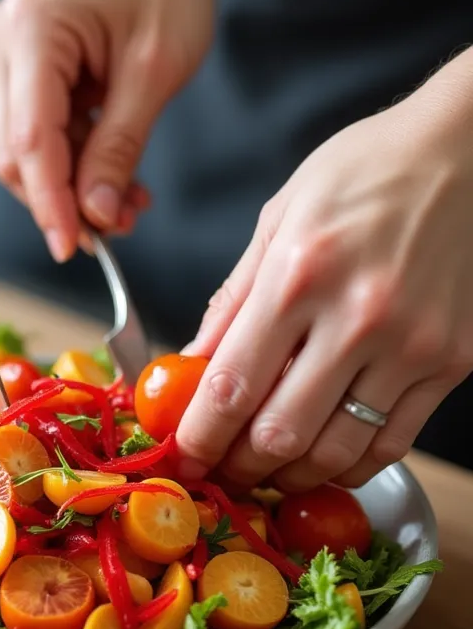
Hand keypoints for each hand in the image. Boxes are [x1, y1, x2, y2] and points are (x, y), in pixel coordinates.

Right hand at [0, 0, 220, 261]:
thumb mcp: (155, 71)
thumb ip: (120, 146)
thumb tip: (96, 214)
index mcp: (31, 30)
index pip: (28, 139)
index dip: (50, 201)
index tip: (74, 248)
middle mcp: (4, 40)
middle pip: (17, 151)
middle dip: (66, 198)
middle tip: (121, 228)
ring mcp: (9, 52)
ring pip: (27, 148)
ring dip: (74, 185)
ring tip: (130, 203)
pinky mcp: (25, 64)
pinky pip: (41, 130)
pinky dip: (77, 160)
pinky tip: (117, 176)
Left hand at [176, 59, 472, 488]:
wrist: (466, 151)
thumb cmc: (369, 172)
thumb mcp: (281, 217)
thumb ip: (234, 299)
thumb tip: (193, 363)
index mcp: (300, 272)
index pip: (231, 385)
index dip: (199, 438)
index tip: (184, 456)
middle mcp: (358, 316)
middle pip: (280, 434)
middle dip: (239, 467)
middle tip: (222, 470)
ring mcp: (411, 345)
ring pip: (338, 451)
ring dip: (293, 476)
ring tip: (269, 471)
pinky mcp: (452, 362)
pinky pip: (394, 443)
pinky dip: (353, 465)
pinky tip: (328, 458)